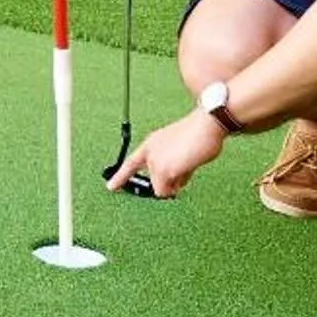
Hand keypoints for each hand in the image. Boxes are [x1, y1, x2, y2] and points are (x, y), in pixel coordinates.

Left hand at [105, 109, 225, 197]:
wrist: (206, 125)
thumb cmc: (199, 136)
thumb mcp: (180, 151)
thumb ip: (172, 166)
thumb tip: (173, 187)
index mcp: (151, 144)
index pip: (131, 163)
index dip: (120, 177)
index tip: (110, 188)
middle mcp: (149, 152)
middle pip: (154, 183)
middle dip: (168, 182)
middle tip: (182, 167)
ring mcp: (154, 162)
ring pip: (162, 189)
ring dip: (177, 182)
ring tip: (188, 162)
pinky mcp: (162, 171)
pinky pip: (167, 191)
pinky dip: (178, 185)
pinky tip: (187, 167)